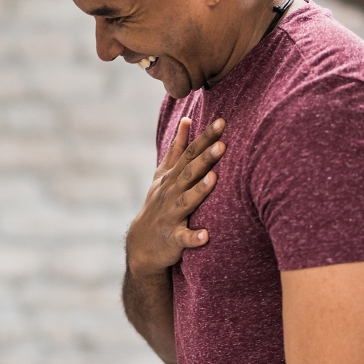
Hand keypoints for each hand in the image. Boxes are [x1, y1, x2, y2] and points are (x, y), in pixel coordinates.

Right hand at [126, 116, 225, 277]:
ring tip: (214, 179)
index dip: (205, 138)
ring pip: (186, 202)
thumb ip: (176, 148)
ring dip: (199, 191)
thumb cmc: (159, 205)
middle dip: (204, 159)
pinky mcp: (172, 239)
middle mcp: (170, 194)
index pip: (189, 154)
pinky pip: (183, 238)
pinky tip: (205, 236)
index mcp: (172, 178)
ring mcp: (170, 216)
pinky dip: (193, 238)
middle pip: (188, 173)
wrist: (142, 243)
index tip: (221, 122)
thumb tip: (186, 119)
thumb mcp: (164, 175)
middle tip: (222, 145)